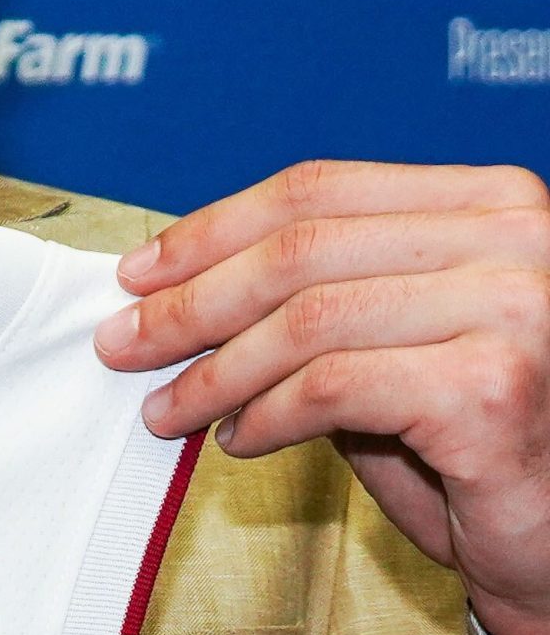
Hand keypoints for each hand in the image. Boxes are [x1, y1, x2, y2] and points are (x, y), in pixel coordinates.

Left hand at [93, 159, 549, 634]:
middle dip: (192, 301)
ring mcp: (515, 307)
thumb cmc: (478, 444)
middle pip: (303, 249)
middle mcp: (516, 237)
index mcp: (492, 200)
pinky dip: (268, 415)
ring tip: (171, 409)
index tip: (139, 273)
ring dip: (217, 370)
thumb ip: (316, 303)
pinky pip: (333, 388)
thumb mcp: (394, 345)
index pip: (320, 189)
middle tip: (124, 344)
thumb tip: (177, 289)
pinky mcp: (494, 387)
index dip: (214, 230)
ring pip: (308, 319)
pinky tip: (240, 440)